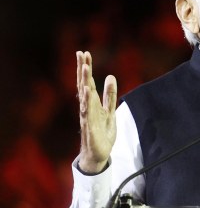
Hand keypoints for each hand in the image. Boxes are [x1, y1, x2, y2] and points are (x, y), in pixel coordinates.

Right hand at [77, 51, 116, 172]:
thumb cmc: (102, 132)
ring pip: (84, 96)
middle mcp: (87, 107)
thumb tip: (111, 76)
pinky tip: (86, 92)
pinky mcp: (90, 127)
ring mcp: (87, 116)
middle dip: (83, 70)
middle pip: (84, 85)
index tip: (84, 53)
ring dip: (84, 82)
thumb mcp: (110, 111)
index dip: (86, 68)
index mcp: (92, 103)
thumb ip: (109, 95)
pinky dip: (87, 102)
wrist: (98, 154)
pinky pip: (88, 112)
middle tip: (81, 54)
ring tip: (84, 68)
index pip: (88, 82)